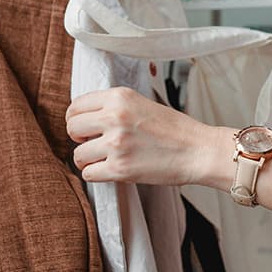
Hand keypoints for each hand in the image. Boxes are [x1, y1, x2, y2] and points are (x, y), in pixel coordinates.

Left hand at [66, 87, 228, 185]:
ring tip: (108, 158)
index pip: (76, 106)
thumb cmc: (175, 130)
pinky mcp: (119, 168)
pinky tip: (114, 169)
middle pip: (72, 128)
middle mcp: (115, 117)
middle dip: (80, 139)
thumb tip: (84, 119)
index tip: (88, 128)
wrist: (199, 151)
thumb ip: (114, 107)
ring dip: (89, 160)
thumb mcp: (143, 104)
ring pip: (78, 155)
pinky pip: (88, 174)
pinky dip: (98, 174)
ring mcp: (116, 144)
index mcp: (120, 97)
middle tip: (96, 143)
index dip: (78, 119)